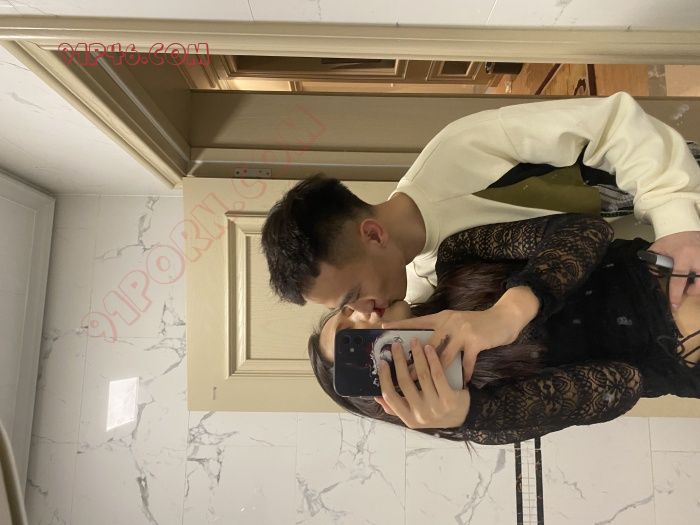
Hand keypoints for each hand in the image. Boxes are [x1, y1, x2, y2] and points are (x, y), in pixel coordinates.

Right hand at [373, 339, 469, 428]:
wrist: (465, 418)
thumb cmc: (436, 412)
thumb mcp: (415, 416)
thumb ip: (396, 409)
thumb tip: (377, 396)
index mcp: (409, 419)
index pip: (390, 397)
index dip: (384, 378)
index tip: (382, 362)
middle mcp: (421, 415)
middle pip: (405, 383)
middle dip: (399, 361)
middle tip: (396, 345)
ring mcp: (436, 408)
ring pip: (422, 375)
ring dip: (416, 355)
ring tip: (414, 342)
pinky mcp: (449, 399)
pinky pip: (437, 375)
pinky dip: (432, 359)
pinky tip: (429, 348)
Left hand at [382, 307, 523, 382]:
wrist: (504, 318)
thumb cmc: (477, 323)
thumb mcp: (456, 322)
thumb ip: (441, 330)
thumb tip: (424, 345)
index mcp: (442, 317)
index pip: (417, 321)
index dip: (400, 325)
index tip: (383, 327)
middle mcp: (449, 322)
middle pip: (427, 343)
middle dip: (414, 360)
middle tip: (401, 372)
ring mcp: (462, 332)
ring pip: (443, 355)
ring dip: (432, 371)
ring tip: (423, 384)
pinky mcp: (476, 341)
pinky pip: (466, 362)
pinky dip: (464, 374)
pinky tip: (461, 384)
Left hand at [649, 231, 699, 307]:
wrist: (684, 226)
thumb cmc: (670, 239)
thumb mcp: (658, 249)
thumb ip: (653, 261)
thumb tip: (650, 273)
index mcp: (683, 257)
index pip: (679, 280)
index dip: (676, 295)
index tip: (675, 306)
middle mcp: (698, 259)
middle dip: (694, 291)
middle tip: (687, 291)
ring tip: (693, 284)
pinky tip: (696, 277)